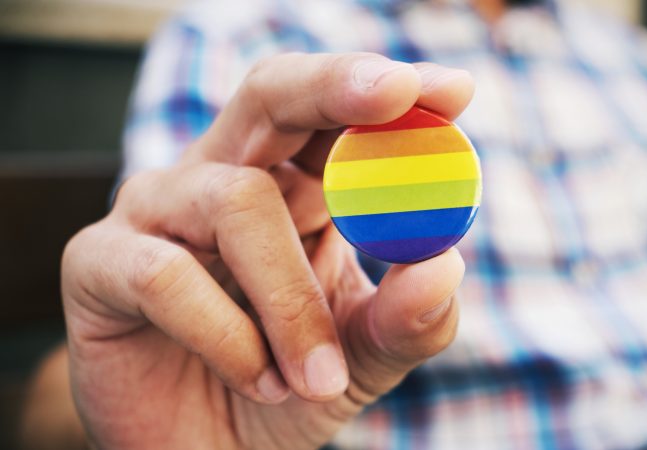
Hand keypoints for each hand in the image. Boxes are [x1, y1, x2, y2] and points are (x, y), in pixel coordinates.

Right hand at [62, 52, 473, 448]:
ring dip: (291, 299)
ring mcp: (157, 211)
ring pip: (235, 200)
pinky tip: (256, 381)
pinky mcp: (100, 261)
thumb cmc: (285, 389)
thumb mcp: (362, 358)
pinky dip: (229, 337)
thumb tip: (443, 265)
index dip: (390, 96)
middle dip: (334, 87)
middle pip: (270, 97)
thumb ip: (406, 318)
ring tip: (317, 377)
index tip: (452, 90)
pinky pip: (167, 274)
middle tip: (396, 92)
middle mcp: (222, 178)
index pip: (337, 118)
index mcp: (292, 187)